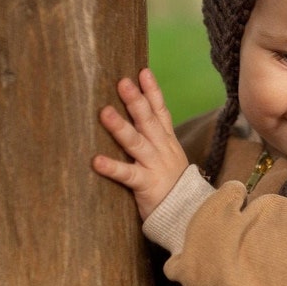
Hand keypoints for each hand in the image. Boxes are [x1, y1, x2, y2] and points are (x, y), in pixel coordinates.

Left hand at [93, 68, 188, 219]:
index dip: (153, 91)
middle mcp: (162, 149)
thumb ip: (156, 139)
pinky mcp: (146, 184)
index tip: (142, 71)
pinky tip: (96, 160)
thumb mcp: (169, 157)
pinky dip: (112, 167)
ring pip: (137, 142)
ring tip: (105, 112)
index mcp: (167, 142)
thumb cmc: (173, 185)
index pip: (160, 112)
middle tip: (122, 81)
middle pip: (148, 121)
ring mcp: (155, 166)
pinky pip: (127, 174)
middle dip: (136, 100)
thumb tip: (139, 120)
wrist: (190, 214)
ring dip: (121, 127)